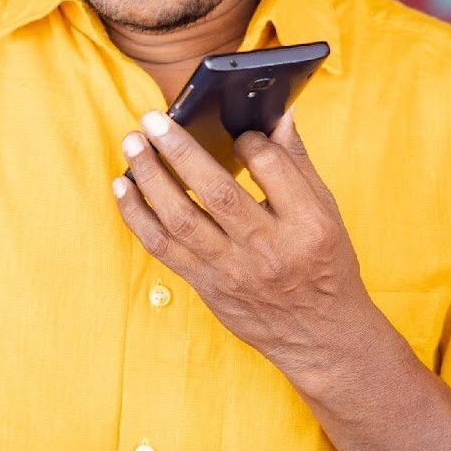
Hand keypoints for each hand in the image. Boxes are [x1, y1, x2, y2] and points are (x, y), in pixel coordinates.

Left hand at [112, 110, 371, 368]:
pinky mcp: (207, 285)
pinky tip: (124, 187)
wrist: (319, 335)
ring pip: (180, 219)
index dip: (247, 140)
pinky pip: (162, 248)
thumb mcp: (326, 212)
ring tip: (132, 144)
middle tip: (152, 119)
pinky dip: (137, 215)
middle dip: (179, 149)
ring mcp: (233, 270)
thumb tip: (278, 115)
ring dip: (150, 177)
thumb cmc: (324, 264)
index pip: (270, 167)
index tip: (234, 130)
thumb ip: (298, 163)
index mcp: (307, 224)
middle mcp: (268, 248)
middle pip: (216, 192)